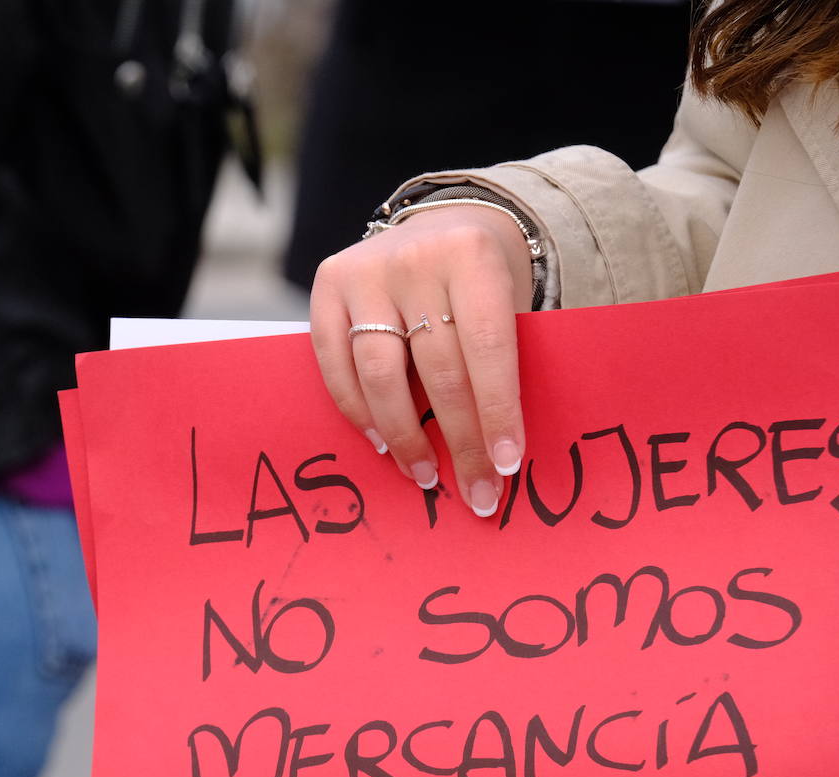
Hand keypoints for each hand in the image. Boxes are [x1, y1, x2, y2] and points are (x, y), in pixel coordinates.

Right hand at [309, 205, 534, 517]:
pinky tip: (381, 440)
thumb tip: (495, 451)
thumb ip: (500, 358)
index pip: (486, 347)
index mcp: (472, 255)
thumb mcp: (509, 300)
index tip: (506, 465)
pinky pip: (336, 362)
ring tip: (423, 473)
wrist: (440, 225)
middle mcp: (415, 259)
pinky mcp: (329, 284)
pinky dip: (358, 408)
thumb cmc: (483, 281)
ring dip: (404, 434)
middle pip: (438, 368)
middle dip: (459, 440)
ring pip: (381, 372)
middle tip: (475, 489)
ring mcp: (366, 271)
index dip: (497, 412)